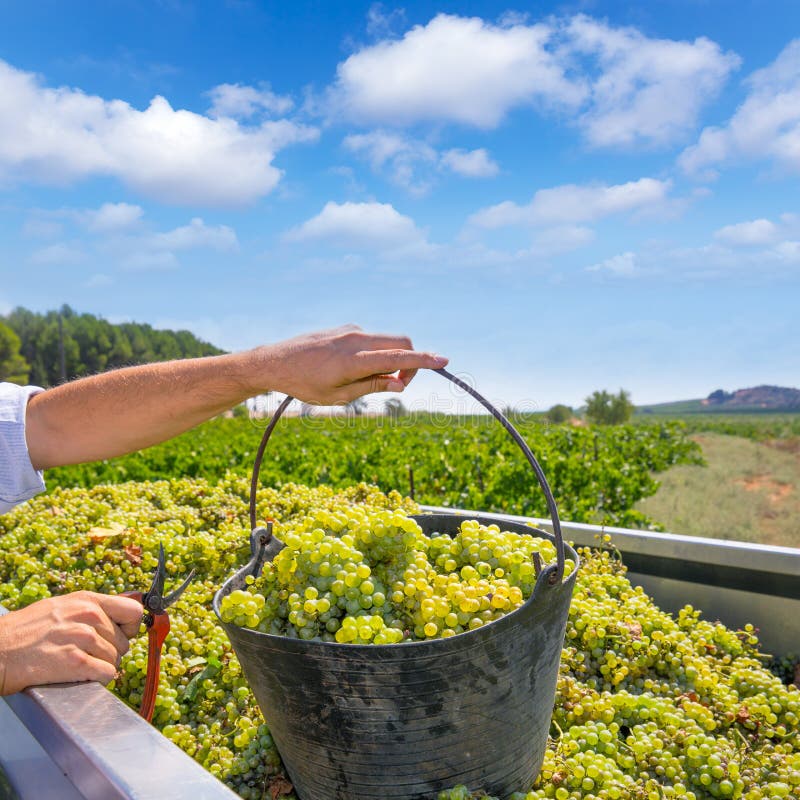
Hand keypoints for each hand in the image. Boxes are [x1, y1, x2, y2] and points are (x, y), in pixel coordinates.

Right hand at [0, 591, 142, 695]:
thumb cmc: (24, 631)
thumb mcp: (61, 606)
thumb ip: (90, 609)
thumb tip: (118, 616)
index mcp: (87, 600)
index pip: (133, 611)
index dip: (130, 627)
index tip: (122, 634)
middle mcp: (89, 616)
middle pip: (124, 642)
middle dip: (111, 652)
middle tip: (88, 655)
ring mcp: (82, 638)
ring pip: (115, 660)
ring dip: (100, 667)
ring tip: (77, 665)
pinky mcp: (75, 662)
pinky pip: (107, 674)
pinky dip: (97, 680)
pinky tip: (79, 676)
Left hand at [255, 325, 447, 404]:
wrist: (275, 362)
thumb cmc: (305, 385)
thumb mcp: (338, 396)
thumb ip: (372, 387)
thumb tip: (399, 383)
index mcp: (353, 360)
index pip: (397, 357)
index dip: (423, 360)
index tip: (444, 361)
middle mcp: (355, 339)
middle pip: (400, 342)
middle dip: (410, 361)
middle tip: (398, 383)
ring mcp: (351, 330)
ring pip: (387, 341)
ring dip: (391, 359)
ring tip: (368, 379)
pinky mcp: (346, 328)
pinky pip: (373, 339)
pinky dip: (377, 353)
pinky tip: (354, 368)